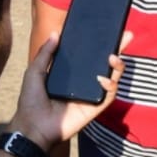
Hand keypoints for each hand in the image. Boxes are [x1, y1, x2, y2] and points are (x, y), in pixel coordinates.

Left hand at [13, 32, 128, 148]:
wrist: (33, 127)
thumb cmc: (30, 101)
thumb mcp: (35, 72)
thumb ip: (45, 54)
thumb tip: (56, 34)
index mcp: (70, 74)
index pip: (88, 56)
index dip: (99, 44)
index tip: (107, 30)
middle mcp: (83, 82)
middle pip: (104, 64)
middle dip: (118, 49)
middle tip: (126, 36)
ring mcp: (90, 94)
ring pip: (111, 78)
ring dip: (117, 66)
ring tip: (114, 56)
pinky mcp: (94, 107)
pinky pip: (108, 95)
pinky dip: (110, 85)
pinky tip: (103, 78)